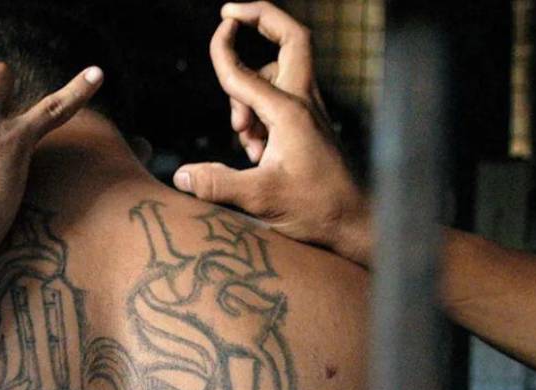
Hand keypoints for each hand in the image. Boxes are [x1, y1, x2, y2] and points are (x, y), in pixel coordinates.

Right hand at [174, 2, 370, 263]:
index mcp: (290, 113)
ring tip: (242, 134)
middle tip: (231, 13)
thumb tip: (180, 176)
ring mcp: (310, 113)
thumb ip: (218, 184)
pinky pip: (280, 99)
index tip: (216, 30)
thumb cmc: (316, 209)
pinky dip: (260, 110)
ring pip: (278, 74)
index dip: (224, 51)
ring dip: (250, 87)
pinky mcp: (309, 127)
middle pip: (291, 39)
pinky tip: (255, 150)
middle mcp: (304, 103)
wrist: (355, 223)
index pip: (245, 72)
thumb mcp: (261, 199)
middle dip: (262, 18)